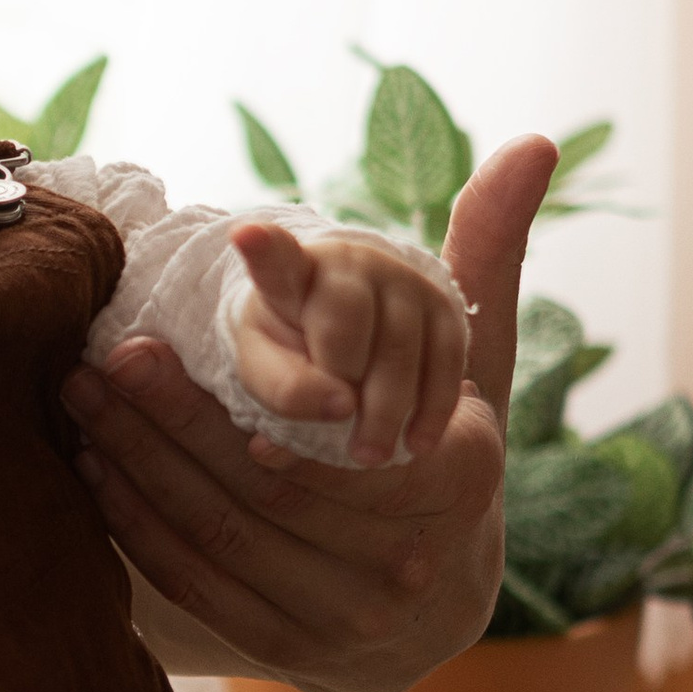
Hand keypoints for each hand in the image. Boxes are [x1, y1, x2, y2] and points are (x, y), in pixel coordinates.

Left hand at [67, 135, 554, 691]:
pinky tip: (98, 472)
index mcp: (454, 487)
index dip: (235, 410)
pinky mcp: (288, 652)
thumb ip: (488, 257)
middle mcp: (405, 569)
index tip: (161, 346)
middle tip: (99, 362)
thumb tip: (531, 142)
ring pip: (218, 543)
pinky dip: (140, 532)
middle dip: (166, 425)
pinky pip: (199, 588)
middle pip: (259, 493)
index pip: (330, 452)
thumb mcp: (478, 362)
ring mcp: (344, 623)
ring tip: (81, 404)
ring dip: (137, 473)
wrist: (440, 599)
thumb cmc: (443, 448)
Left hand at [229, 224, 468, 465]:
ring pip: (400, 347)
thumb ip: (284, 390)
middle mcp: (349, 264)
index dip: (263, 248)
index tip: (246, 235)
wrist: (350, 331)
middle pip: (347, 320)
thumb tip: (340, 407)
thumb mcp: (266, 368)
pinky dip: (432, 407)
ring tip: (370, 455)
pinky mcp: (442, 304)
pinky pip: (446, 359)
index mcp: (290, 273)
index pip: (276, 258)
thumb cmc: (294, 349)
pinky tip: (416, 443)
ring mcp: (400, 280)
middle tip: (337, 439)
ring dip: (387, 410)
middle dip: (343, 384)